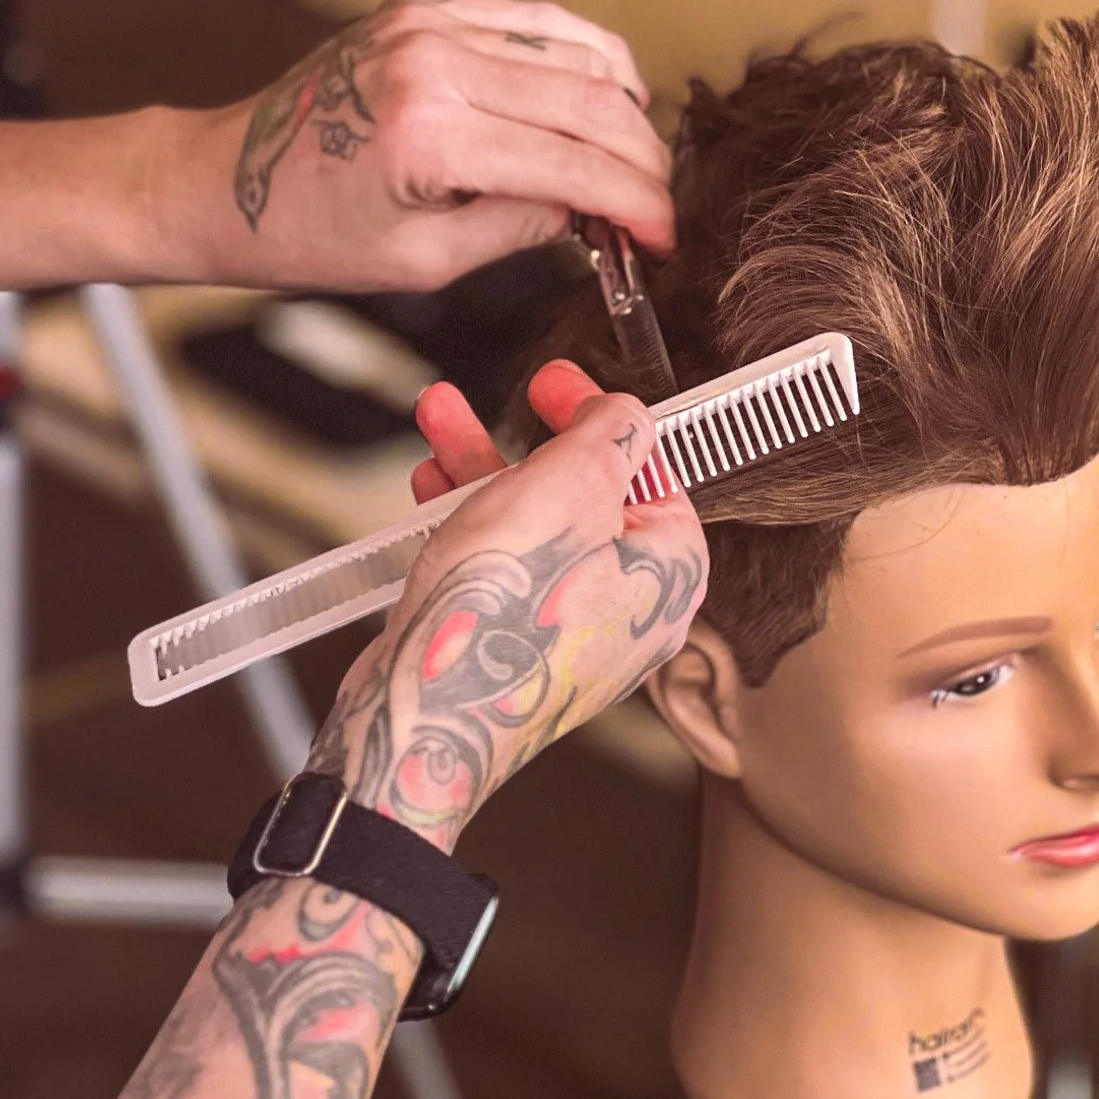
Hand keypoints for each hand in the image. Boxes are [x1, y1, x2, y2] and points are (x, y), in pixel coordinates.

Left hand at [182, 0, 673, 293]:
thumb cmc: (306, 233)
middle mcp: (432, 61)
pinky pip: (533, 22)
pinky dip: (579, 59)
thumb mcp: (426, 260)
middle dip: (642, 158)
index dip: (640, 205)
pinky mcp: (423, 8)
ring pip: (576, 49)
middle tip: (657, 205)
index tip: (666, 239)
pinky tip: (598, 100)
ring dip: (621, 106)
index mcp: (428, 135)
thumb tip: (600, 213)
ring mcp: (428, 22)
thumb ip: (523, 227)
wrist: (222, 180)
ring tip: (630, 160)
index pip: (576, 163)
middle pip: (592, 98)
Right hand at [306, 361, 707, 847]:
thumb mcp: (571, 483)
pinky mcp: (518, 652)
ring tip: (438, 426)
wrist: (427, 713)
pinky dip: (470, 526)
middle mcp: (632, 610)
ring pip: (535, 530)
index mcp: (671, 569)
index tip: (560, 385)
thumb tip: (623, 415)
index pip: (651, 468)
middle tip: (498, 400)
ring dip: (484, 470)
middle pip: (586, 495)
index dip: (599, 414)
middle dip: (526, 439)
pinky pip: (504, 572)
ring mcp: (573, 636)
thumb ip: (608, 433)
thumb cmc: (505, 613)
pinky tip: (430, 492)